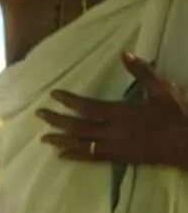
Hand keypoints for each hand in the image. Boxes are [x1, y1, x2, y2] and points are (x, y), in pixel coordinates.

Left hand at [38, 52, 187, 168]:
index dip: (69, 101)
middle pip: (78, 127)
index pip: (88, 107)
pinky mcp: (119, 159)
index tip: (53, 95)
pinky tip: (62, 156)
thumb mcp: (163, 89)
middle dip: (57, 120)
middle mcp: (114, 132)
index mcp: (122, 113)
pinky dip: (75, 156)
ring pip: (81, 144)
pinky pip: (92, 159)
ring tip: (43, 138)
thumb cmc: (178, 115)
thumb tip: (125, 54)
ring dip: (61, 140)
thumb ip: (143, 72)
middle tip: (39, 115)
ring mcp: (115, 147)